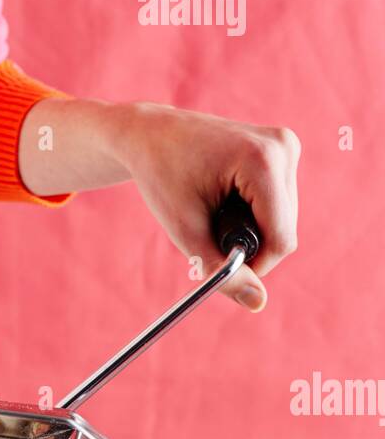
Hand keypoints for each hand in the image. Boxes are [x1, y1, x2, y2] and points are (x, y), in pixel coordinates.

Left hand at [19, 97, 299, 309]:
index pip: (281, 239)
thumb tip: (258, 304)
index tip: (219, 265)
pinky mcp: (284, 149)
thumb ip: (222, 271)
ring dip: (251, 229)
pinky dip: (254, 212)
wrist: (151, 135)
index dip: (253, 265)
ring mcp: (286, 146)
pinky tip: (226, 198)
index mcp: (263, 161)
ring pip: (284, 219)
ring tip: (214, 209)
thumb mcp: (187, 232)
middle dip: (249, 245)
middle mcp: (283, 148)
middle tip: (208, 232)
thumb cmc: (163, 178)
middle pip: (284, 230)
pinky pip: (279, 203)